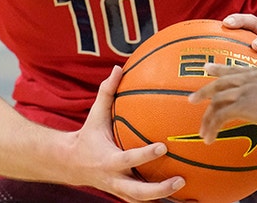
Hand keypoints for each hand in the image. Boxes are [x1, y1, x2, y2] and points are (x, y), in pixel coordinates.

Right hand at [69, 65, 185, 201]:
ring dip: (162, 198)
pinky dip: (159, 200)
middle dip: (159, 189)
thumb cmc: (88, 136)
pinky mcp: (123, 194)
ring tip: (186, 196)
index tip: (163, 147)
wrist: (70, 164)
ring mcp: (118, 190)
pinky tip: (180, 198)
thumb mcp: (95, 115)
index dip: (144, 155)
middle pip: (136, 191)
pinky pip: (142, 200)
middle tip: (180, 180)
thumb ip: (106, 92)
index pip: (128, 159)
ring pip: (141, 200)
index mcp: (108, 159)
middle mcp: (114, 179)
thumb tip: (118, 68)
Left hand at [190, 54, 256, 141]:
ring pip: (216, 102)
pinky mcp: (242, 106)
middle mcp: (248, 78)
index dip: (221, 70)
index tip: (208, 69)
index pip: (236, 69)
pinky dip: (211, 128)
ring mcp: (243, 91)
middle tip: (192, 98)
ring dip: (206, 118)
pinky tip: (209, 139)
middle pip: (219, 83)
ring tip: (201, 130)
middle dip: (204, 91)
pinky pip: (219, 117)